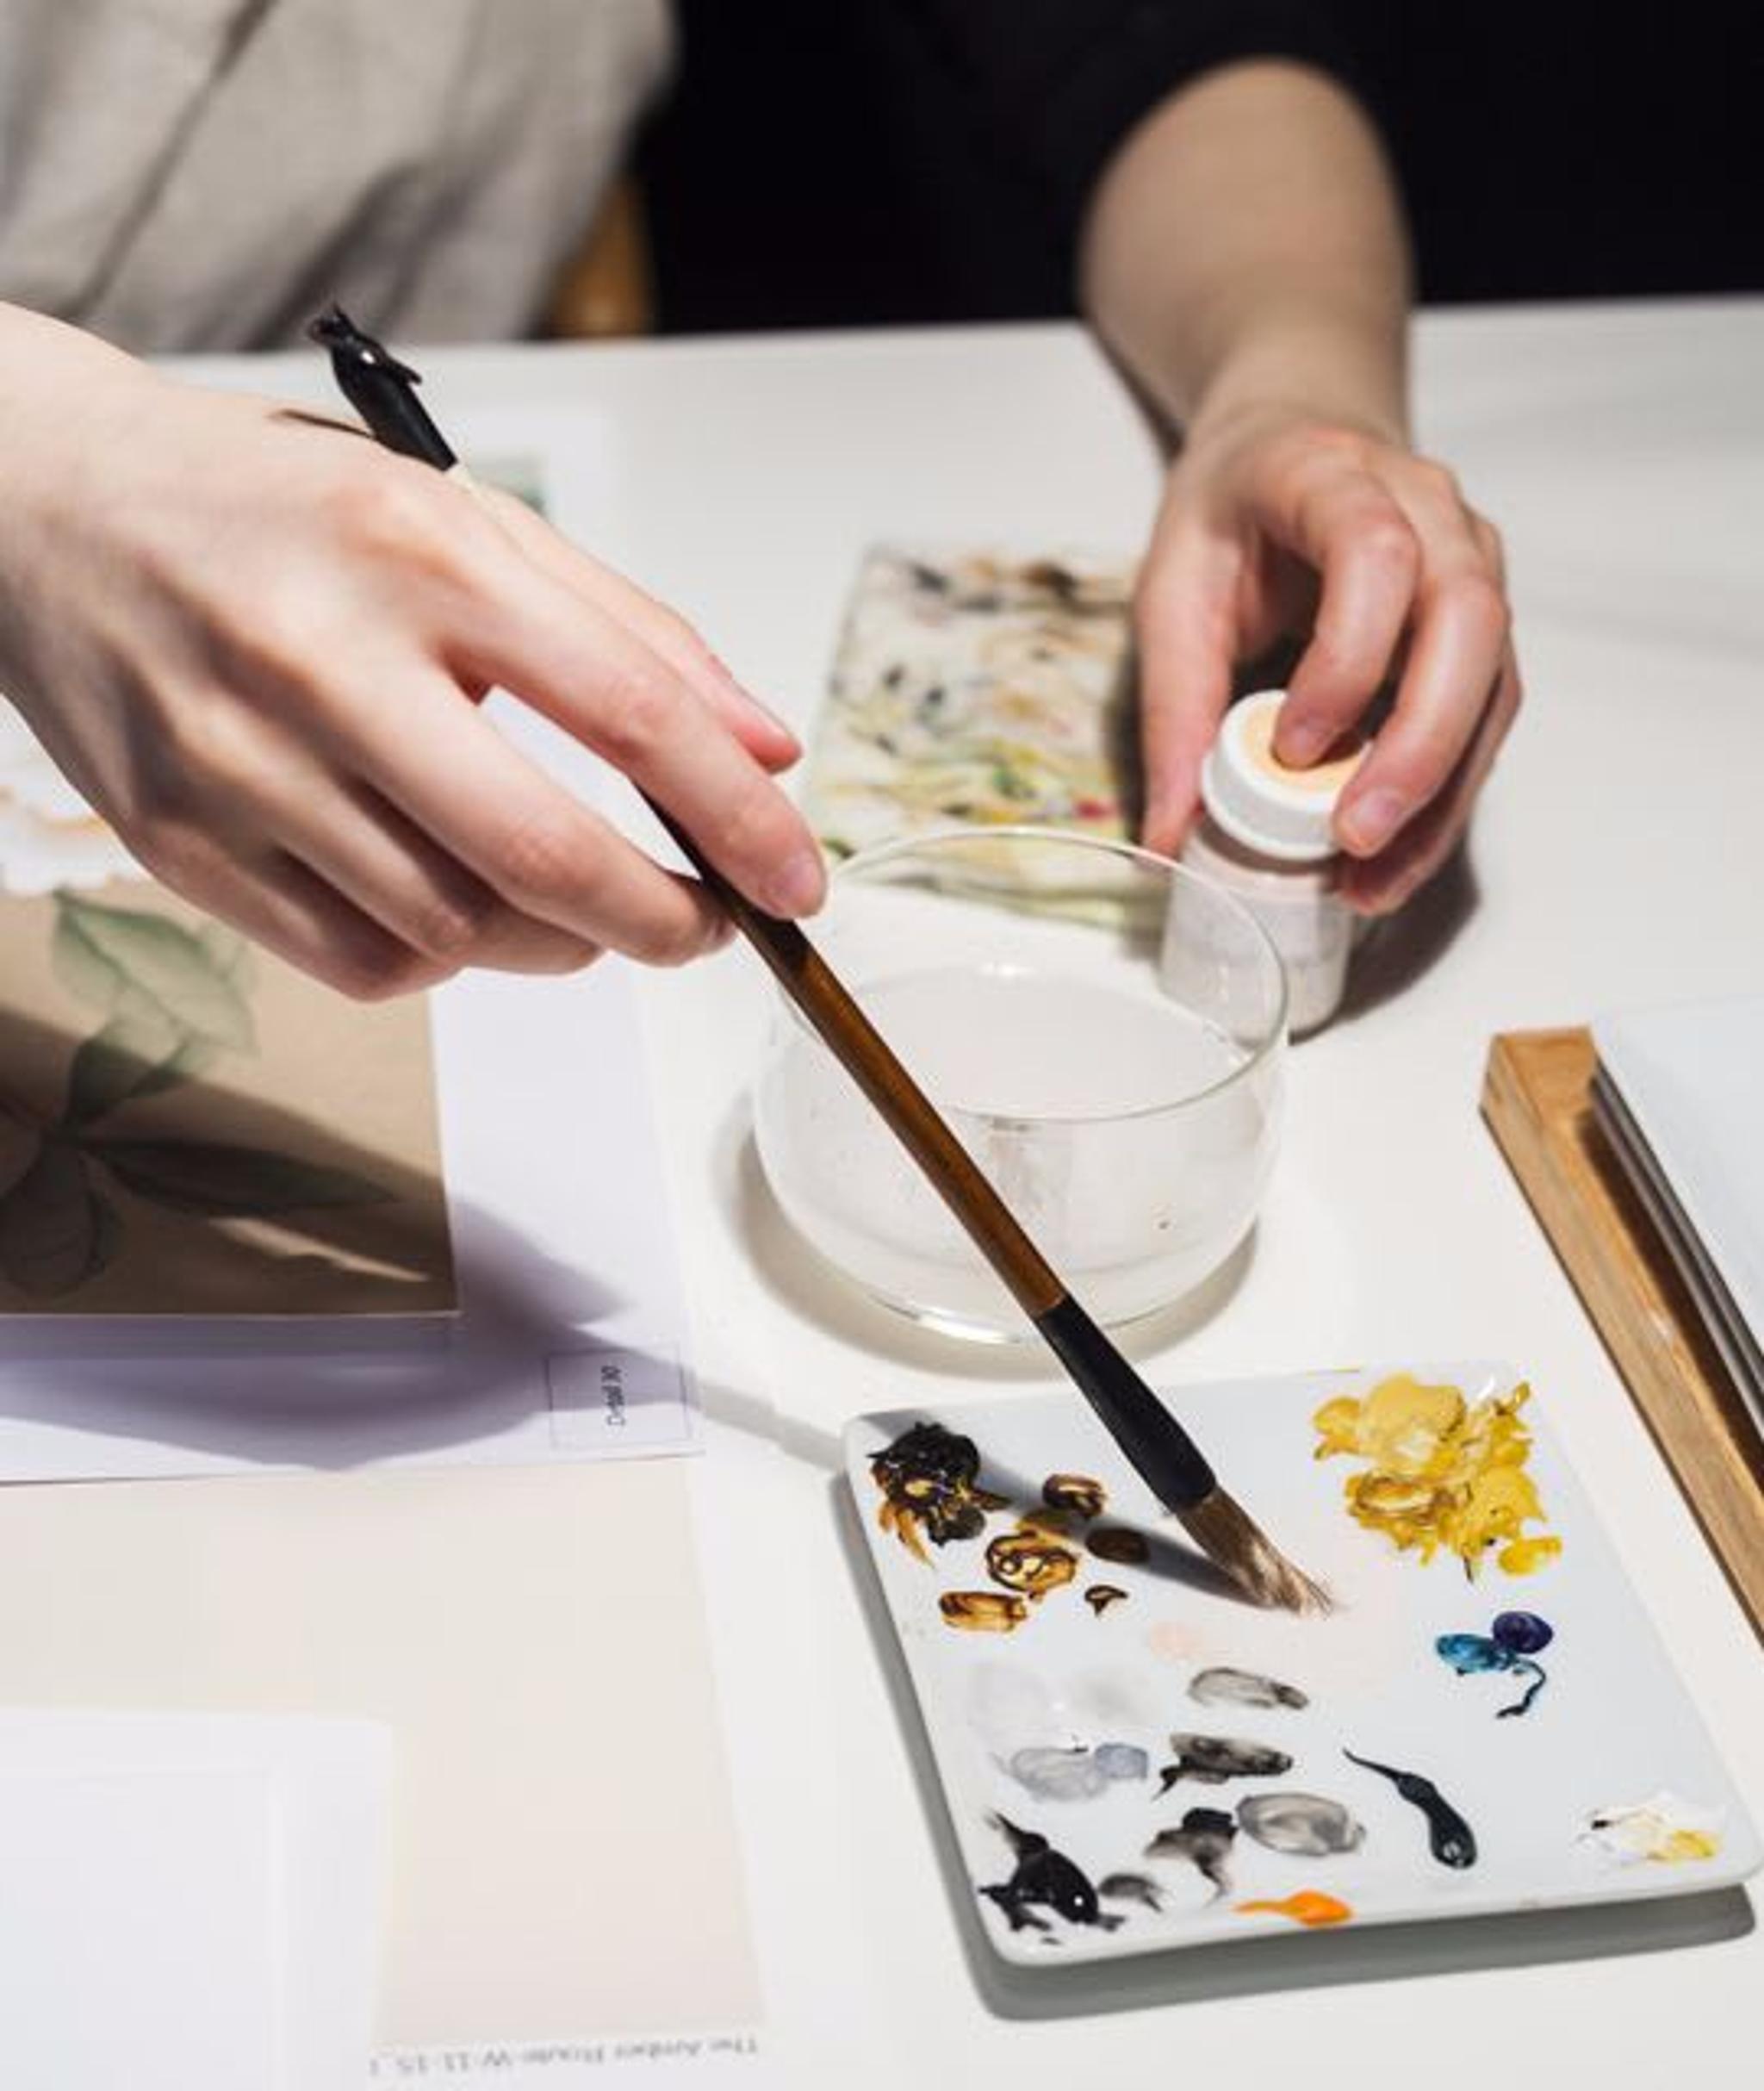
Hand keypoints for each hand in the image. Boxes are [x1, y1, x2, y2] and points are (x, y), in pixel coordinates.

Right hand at [0, 317, 822, 995]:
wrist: (46, 506)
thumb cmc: (282, 510)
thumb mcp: (466, 521)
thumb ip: (629, 632)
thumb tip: (764, 752)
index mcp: (417, 554)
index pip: (627, 712)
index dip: (736, 819)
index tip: (797, 882)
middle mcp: (319, 659)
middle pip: (540, 855)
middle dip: (663, 922)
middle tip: (707, 929)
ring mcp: (234, 764)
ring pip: (453, 930)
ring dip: (557, 944)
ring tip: (577, 901)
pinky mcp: (175, 844)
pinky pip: (360, 964)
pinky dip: (443, 959)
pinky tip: (451, 900)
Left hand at [1134, 399, 1519, 911]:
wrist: (1294, 442)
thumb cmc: (1229, 515)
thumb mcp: (1170, 593)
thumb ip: (1170, 708)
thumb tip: (1170, 837)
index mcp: (1333, 474)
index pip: (1377, 553)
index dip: (1347, 657)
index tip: (1293, 748)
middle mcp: (1431, 510)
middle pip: (1468, 622)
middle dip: (1419, 745)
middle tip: (1355, 838)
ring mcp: (1473, 563)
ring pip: (1493, 680)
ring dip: (1440, 792)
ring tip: (1373, 882)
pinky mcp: (1484, 628)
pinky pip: (1487, 716)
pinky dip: (1444, 795)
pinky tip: (1394, 858)